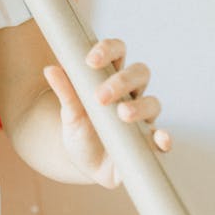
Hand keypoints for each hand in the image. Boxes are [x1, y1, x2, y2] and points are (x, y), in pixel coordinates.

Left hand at [43, 37, 171, 188]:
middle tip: (101, 96)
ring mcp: (142, 118)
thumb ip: (64, 92)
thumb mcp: (69, 113)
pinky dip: (164, 138)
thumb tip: (50, 70)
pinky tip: (159, 139)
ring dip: (139, 106)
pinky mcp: (149, 144)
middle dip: (122, 80)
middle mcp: (131, 94)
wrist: (85, 165)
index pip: (117, 52)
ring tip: (122, 114)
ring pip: (152, 102)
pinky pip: (163, 138)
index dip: (108, 50)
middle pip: (139, 72)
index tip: (90, 61)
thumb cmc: (79, 131)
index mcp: (110, 77)